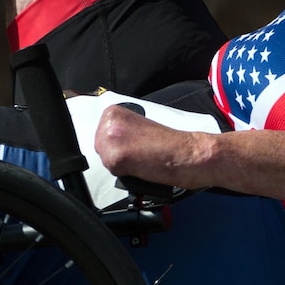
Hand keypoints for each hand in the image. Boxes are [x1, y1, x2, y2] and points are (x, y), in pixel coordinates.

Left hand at [92, 105, 212, 190]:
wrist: (184, 153)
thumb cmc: (168, 142)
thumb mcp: (137, 126)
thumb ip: (120, 130)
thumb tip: (107, 141)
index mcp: (113, 112)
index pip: (100, 133)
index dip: (116, 144)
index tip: (130, 146)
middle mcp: (109, 123)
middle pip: (100, 146)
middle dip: (115, 155)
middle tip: (137, 154)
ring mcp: (111, 139)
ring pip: (105, 159)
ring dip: (120, 164)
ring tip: (139, 159)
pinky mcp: (115, 157)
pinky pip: (112, 171)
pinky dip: (125, 172)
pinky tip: (139, 166)